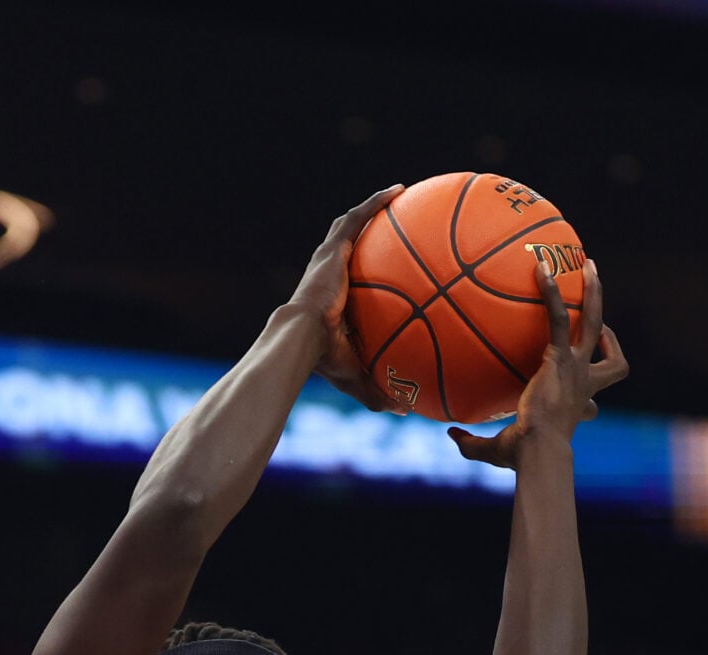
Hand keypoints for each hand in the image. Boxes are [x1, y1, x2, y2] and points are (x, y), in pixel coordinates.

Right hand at [289, 186, 404, 411]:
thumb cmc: (323, 361)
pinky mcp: (332, 249)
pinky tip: (400, 190)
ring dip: (372, 208)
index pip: (348, 283)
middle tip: (394, 225)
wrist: (300, 340)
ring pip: (351, 225)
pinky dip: (377, 203)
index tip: (385, 270)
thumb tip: (406, 411)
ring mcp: (327, 260)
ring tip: (398, 194)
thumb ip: (380, 390)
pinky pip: (359, 218)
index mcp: (329, 303)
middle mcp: (326, 275)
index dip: (366, 273)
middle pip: (349, 247)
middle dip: (369, 233)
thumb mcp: (356, 377)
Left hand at [449, 257, 626, 468]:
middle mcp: (584, 383)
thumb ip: (472, 442)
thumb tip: (449, 434)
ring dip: (593, 292)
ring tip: (586, 263)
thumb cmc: (521, 457)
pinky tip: (541, 270)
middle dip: (604, 326)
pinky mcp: (562, 357)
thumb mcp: (496, 451)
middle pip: (611, 353)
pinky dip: (552, 293)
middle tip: (595, 304)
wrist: (537, 451)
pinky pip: (559, 317)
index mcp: (577, 405)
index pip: (595, 392)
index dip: (596, 380)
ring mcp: (578, 368)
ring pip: (594, 321)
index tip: (585, 368)